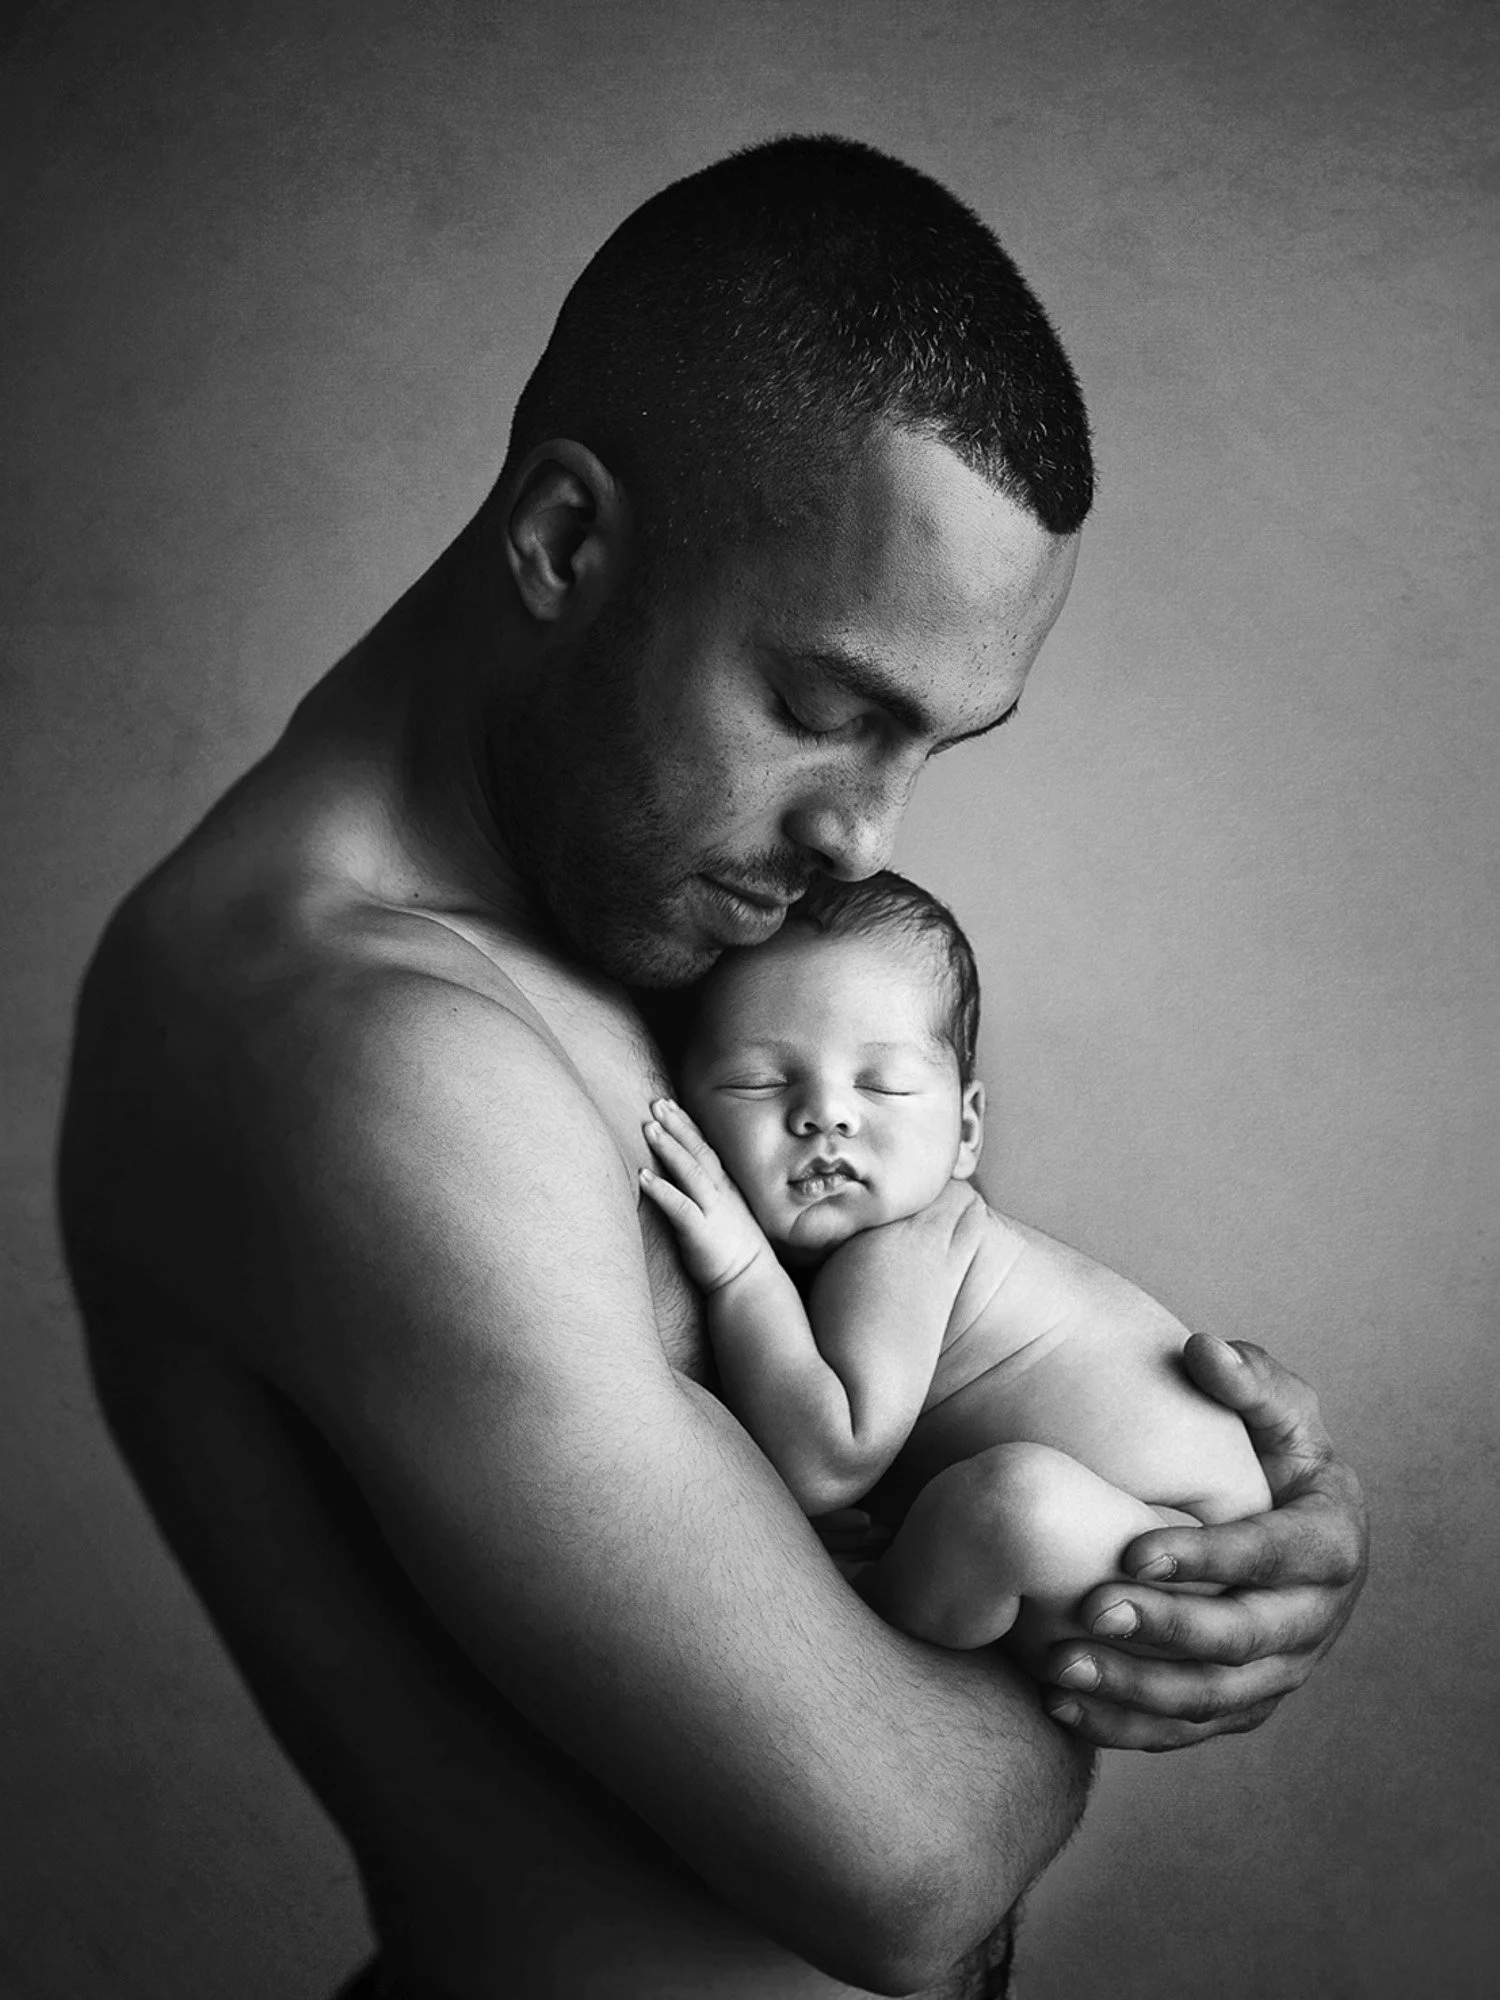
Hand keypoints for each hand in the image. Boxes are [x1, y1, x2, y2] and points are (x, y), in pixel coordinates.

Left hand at [640, 1097, 774, 1291]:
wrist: (751, 1283)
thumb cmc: (733, 1251)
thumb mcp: (725, 1214)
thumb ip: (707, 1196)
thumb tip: (686, 1183)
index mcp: (725, 1188)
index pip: (705, 1148)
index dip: (687, 1125)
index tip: (669, 1104)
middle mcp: (719, 1194)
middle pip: (698, 1151)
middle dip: (677, 1125)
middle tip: (656, 1103)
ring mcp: (712, 1211)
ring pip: (690, 1172)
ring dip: (669, 1148)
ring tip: (648, 1128)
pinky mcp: (700, 1233)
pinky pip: (680, 1207)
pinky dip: (661, 1189)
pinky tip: (642, 1176)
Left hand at [1034, 1336, 1367, 1750]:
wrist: (1283, 1524)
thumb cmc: (1272, 1455)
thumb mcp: (1279, 1409)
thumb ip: (1248, 1379)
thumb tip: (1205, 1349)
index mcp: (1330, 1544)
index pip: (1273, 1557)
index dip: (1209, 1558)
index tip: (1132, 1551)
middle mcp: (1314, 1619)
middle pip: (1243, 1640)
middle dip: (1166, 1629)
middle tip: (1091, 1609)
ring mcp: (1279, 1672)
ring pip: (1211, 1698)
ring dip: (1135, 1690)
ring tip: (1060, 1667)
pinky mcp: (1241, 1705)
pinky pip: (1185, 1730)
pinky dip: (1124, 1727)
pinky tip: (1058, 1706)